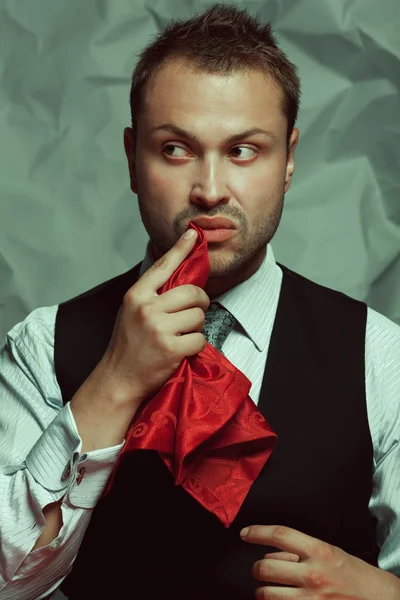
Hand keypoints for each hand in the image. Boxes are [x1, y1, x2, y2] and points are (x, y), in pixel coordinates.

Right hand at [97, 227, 209, 407]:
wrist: (118, 379)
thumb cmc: (127, 345)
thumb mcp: (131, 312)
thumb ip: (152, 295)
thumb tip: (180, 278)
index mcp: (136, 295)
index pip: (163, 265)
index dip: (181, 248)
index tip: (194, 234)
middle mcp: (147, 308)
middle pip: (192, 292)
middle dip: (200, 302)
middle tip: (194, 312)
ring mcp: (159, 328)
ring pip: (199, 315)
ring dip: (196, 326)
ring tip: (180, 335)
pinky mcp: (171, 348)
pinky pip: (200, 338)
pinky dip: (195, 345)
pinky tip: (181, 350)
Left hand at [240, 525, 399, 598]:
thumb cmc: (359, 577)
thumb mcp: (332, 554)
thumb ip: (303, 551)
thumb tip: (275, 552)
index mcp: (319, 551)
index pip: (279, 534)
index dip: (257, 532)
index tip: (245, 534)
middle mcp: (313, 575)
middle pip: (265, 567)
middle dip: (257, 568)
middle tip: (259, 569)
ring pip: (266, 594)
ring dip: (263, 591)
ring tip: (270, 589)